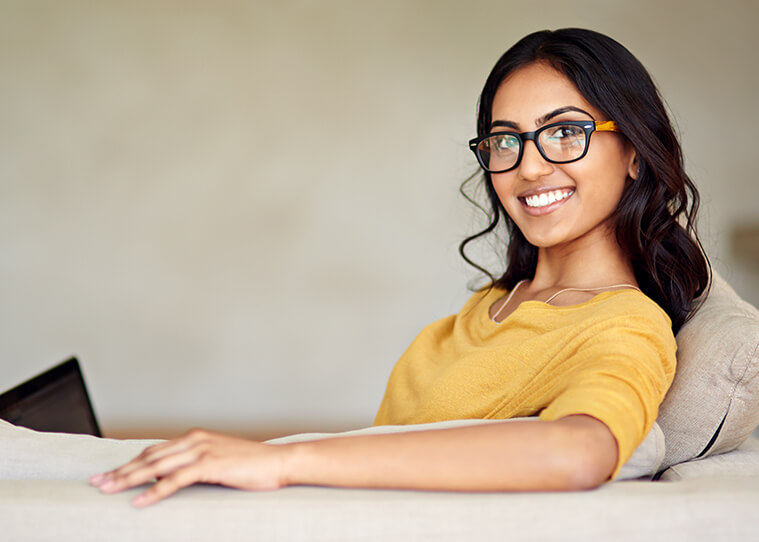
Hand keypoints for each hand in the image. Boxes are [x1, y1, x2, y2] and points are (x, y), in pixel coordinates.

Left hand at [89, 429, 289, 506]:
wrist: (279, 462)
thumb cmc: (252, 465)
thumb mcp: (219, 461)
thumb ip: (196, 464)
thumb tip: (171, 478)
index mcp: (195, 437)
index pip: (153, 451)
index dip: (129, 463)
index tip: (109, 474)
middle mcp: (194, 440)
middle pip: (149, 457)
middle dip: (120, 471)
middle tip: (97, 484)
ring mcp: (201, 450)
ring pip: (156, 467)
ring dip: (129, 480)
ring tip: (109, 491)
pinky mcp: (209, 465)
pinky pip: (175, 480)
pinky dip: (154, 491)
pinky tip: (139, 502)